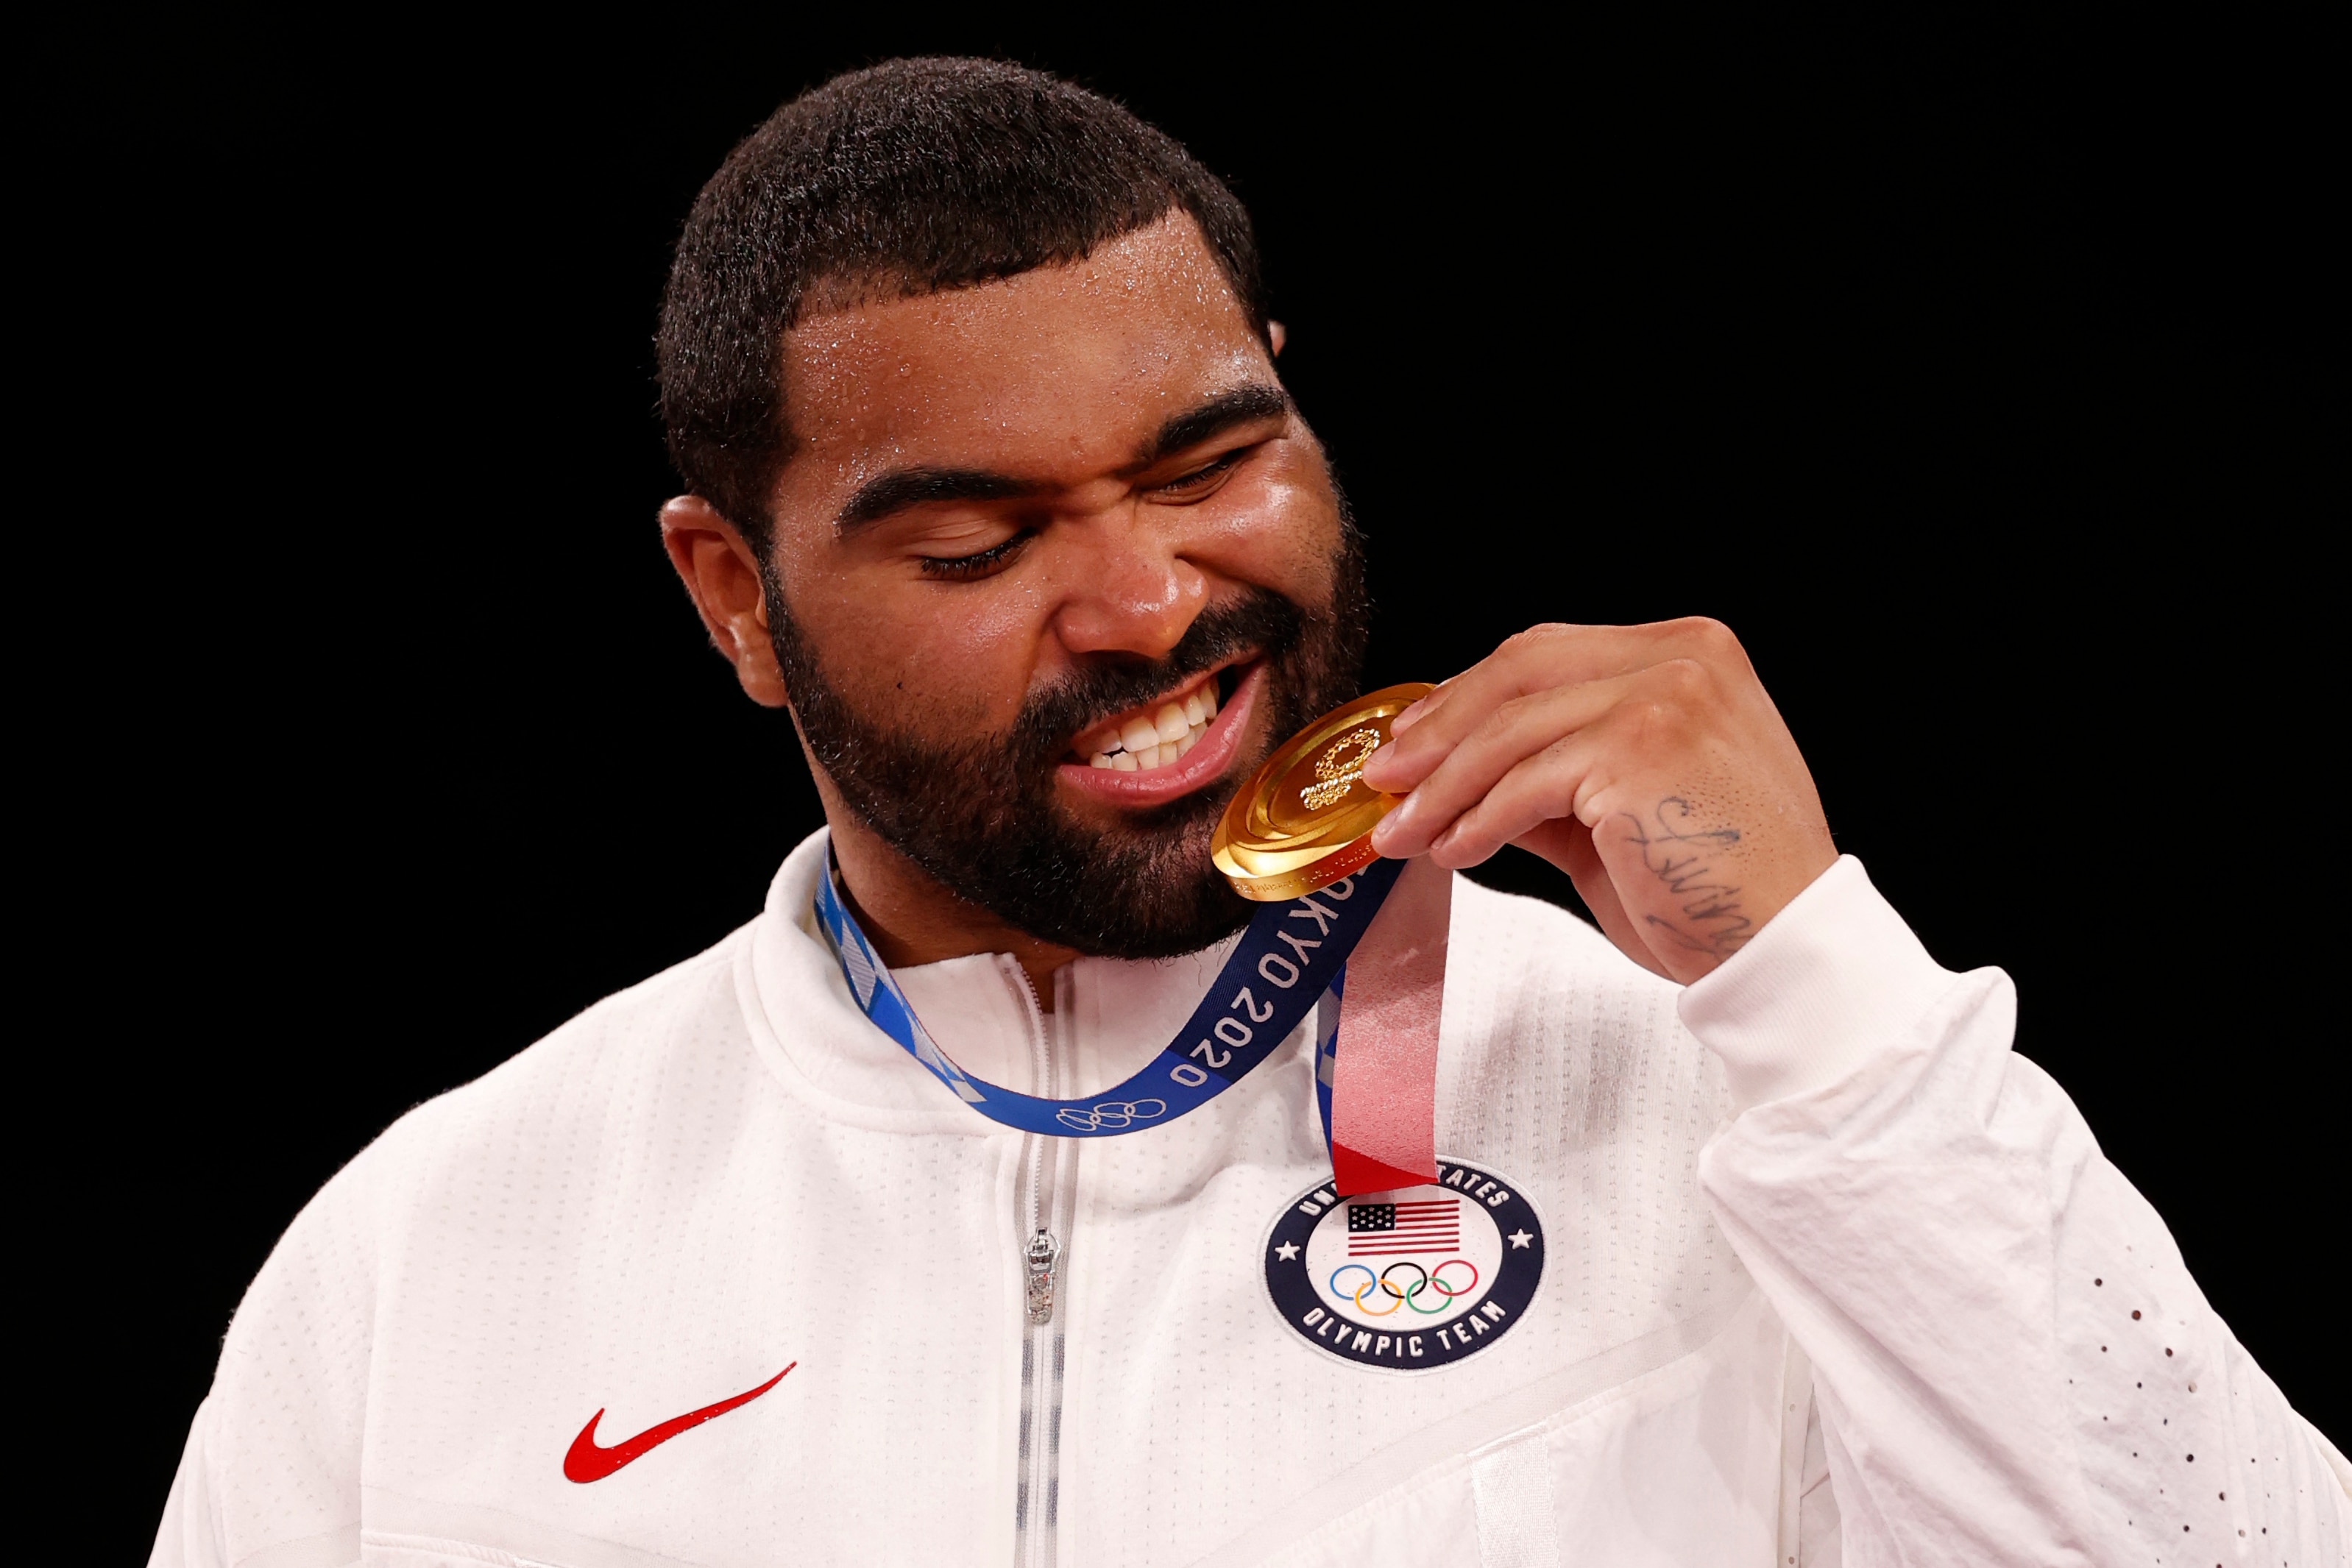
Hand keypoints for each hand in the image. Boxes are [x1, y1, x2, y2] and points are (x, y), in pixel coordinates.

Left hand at [1359, 619, 1836, 983]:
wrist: (1787, 950)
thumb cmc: (1720, 891)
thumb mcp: (1621, 814)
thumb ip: (1552, 779)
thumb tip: (1459, 777)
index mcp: (1689, 653)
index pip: (1548, 653)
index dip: (1468, 694)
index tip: (1414, 738)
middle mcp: (1683, 657)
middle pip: (1519, 671)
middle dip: (1439, 728)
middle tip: (1385, 780)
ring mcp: (1665, 696)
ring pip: (1512, 729)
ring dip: (1443, 787)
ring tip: (1404, 833)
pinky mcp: (1640, 748)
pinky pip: (1527, 782)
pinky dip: (1478, 818)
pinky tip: (1455, 851)